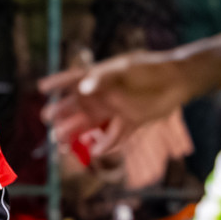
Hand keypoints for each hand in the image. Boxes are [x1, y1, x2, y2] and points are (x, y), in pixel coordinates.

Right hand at [39, 52, 188, 158]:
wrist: (179, 80)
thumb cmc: (150, 68)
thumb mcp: (125, 69)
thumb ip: (102, 78)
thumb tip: (83, 89)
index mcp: (100, 78)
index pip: (73, 79)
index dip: (57, 82)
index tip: (41, 88)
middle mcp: (105, 95)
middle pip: (78, 107)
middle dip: (62, 114)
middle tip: (48, 121)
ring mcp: (117, 110)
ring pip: (91, 125)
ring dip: (76, 134)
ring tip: (61, 145)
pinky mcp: (131, 122)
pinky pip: (115, 136)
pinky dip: (106, 144)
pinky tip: (97, 150)